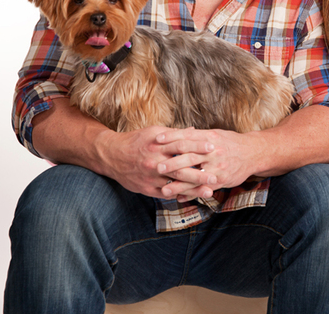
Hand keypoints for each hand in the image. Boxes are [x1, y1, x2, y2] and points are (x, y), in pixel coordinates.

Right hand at [95, 126, 215, 198]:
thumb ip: (174, 133)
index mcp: (158, 145)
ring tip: (209, 192)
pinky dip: (179, 195)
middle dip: (200, 174)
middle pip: (181, 168)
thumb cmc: (135, 141)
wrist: (111, 155)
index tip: (213, 148)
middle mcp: (155, 162)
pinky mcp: (146, 188)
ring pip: (175, 185)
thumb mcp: (154, 132)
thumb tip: (194, 130)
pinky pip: (165, 194)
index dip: (198, 147)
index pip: (182, 145)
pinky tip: (192, 197)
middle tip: (217, 176)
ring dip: (194, 189)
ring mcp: (150, 177)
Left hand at [156, 127, 258, 200]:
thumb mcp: (214, 134)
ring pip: (195, 176)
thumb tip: (177, 134)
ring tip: (164, 189)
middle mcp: (213, 151)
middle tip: (157, 167)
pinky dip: (191, 194)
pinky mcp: (221, 180)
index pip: (188, 136)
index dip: (172, 137)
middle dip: (172, 163)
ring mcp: (217, 167)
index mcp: (210, 137)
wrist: (253, 153)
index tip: (157, 139)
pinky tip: (179, 197)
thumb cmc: (230, 142)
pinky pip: (203, 188)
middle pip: (189, 157)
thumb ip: (197, 135)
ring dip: (179, 184)